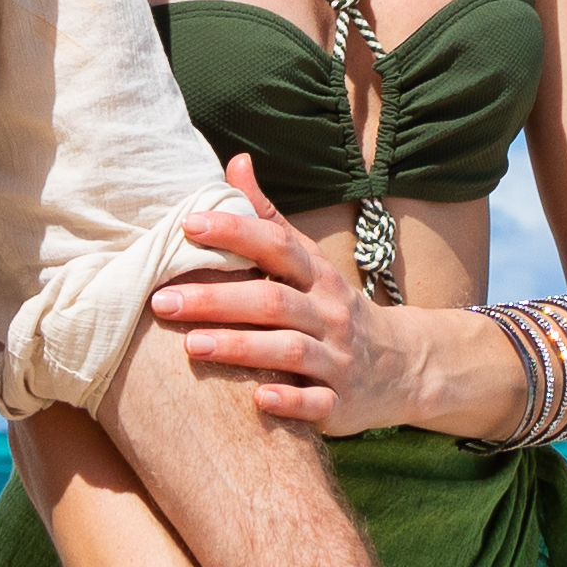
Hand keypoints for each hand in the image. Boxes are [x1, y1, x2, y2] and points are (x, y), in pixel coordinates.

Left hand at [145, 162, 427, 434]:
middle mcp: (329, 313)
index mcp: (317, 275)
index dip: (235, 232)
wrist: (403, 365)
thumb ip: (268, 219)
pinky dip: (290, 401)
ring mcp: (338, 359)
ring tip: (191, 345)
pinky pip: (317, 403)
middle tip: (163, 300)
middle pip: (272, 301)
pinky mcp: (341, 402)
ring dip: (240, 346)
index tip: (188, 225)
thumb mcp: (310, 261)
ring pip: (289, 350)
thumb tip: (236, 163)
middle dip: (217, 299)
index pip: (277, 245)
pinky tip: (258, 399)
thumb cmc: (333, 307)